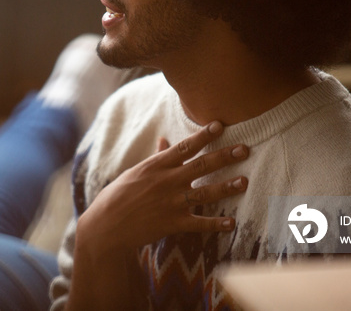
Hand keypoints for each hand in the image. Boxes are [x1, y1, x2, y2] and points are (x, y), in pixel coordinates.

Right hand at [77, 121, 248, 253]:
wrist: (106, 225)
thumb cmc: (119, 195)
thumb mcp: (136, 172)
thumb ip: (156, 157)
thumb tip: (165, 140)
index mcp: (156, 166)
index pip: (184, 147)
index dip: (203, 136)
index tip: (219, 125)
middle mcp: (166, 181)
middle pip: (200, 166)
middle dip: (224, 156)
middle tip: (244, 149)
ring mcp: (171, 202)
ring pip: (205, 193)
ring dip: (226, 187)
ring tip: (244, 181)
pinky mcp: (172, 223)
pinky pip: (199, 223)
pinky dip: (216, 224)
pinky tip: (231, 223)